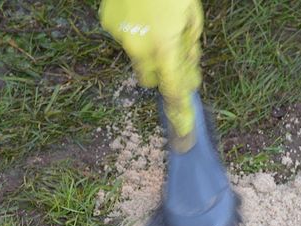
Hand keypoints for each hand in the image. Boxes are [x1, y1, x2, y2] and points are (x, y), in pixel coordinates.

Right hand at [99, 0, 202, 138]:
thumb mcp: (192, 20)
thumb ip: (190, 53)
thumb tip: (189, 80)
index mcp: (165, 46)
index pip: (173, 90)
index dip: (180, 114)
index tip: (184, 136)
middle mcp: (139, 45)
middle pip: (150, 80)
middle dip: (161, 74)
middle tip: (173, 54)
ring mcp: (120, 34)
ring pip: (137, 59)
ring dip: (149, 51)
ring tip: (157, 24)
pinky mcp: (108, 23)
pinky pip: (126, 39)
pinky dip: (136, 34)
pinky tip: (142, 14)